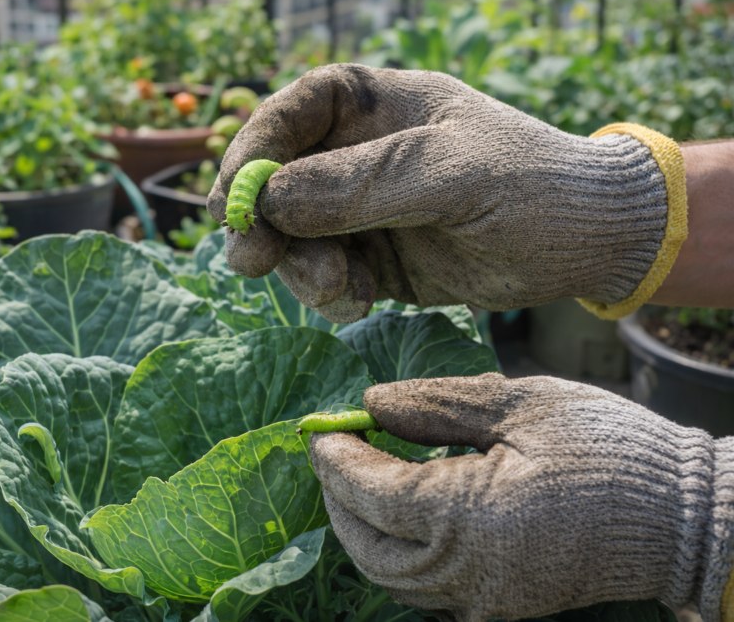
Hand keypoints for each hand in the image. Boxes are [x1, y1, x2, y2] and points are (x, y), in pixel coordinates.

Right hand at [207, 64, 683, 321]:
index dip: (254, 148)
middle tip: (250, 260)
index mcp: (376, 106)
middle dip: (259, 220)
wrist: (588, 244)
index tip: (236, 194)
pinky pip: (323, 276)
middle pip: (275, 180)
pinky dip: (329, 294)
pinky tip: (358, 302)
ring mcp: (362, 211)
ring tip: (338, 289)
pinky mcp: (372, 260)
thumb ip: (363, 184)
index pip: (291, 113)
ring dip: (299, 268)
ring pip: (292, 236)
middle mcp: (357, 155)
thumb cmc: (533, 185)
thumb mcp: (453, 173)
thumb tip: (270, 200)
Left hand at [309, 374, 733, 621]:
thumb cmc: (609, 449)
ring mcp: (484, 601)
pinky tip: (399, 510)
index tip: (318, 426)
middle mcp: (468, 574)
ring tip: (356, 475)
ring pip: (390, 575)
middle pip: (366, 545)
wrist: (685, 518)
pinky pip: (424, 587)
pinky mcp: (499, 607)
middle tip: (329, 450)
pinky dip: (396, 550)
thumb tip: (369, 404)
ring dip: (360, 527)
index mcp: (470, 519)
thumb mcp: (520, 404)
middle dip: (336, 497)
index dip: (335, 459)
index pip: (370, 493)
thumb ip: (435, 405)